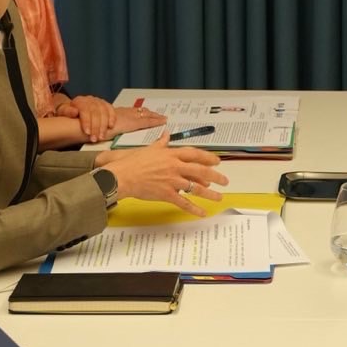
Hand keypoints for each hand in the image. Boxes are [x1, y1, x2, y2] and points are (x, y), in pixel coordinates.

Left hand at [53, 94, 117, 142]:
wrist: (74, 109)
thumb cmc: (68, 113)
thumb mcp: (63, 112)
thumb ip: (67, 112)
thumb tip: (75, 112)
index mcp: (79, 101)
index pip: (85, 110)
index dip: (87, 122)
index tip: (87, 133)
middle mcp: (90, 99)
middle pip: (96, 112)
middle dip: (96, 127)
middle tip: (95, 139)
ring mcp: (99, 101)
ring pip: (104, 112)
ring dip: (104, 125)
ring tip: (102, 137)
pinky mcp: (105, 104)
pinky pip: (111, 109)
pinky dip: (112, 118)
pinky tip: (111, 126)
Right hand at [107, 132, 229, 215]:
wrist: (122, 176)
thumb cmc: (133, 162)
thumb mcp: (149, 149)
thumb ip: (161, 142)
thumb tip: (166, 134)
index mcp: (171, 154)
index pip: (194, 154)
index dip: (207, 157)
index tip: (217, 161)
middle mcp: (175, 166)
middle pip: (200, 170)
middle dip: (215, 176)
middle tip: (225, 181)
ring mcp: (172, 180)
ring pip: (195, 187)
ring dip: (209, 193)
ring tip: (219, 197)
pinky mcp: (166, 194)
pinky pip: (184, 202)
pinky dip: (194, 208)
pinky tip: (203, 212)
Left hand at [108, 104, 167, 137]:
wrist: (89, 124)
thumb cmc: (102, 132)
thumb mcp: (118, 135)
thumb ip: (129, 135)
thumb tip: (141, 141)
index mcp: (130, 122)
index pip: (147, 121)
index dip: (156, 121)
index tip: (164, 120)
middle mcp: (129, 116)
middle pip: (145, 114)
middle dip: (155, 116)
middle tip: (163, 116)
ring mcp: (124, 113)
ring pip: (139, 111)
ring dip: (148, 112)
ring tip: (154, 113)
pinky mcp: (118, 111)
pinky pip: (132, 110)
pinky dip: (139, 111)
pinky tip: (138, 112)